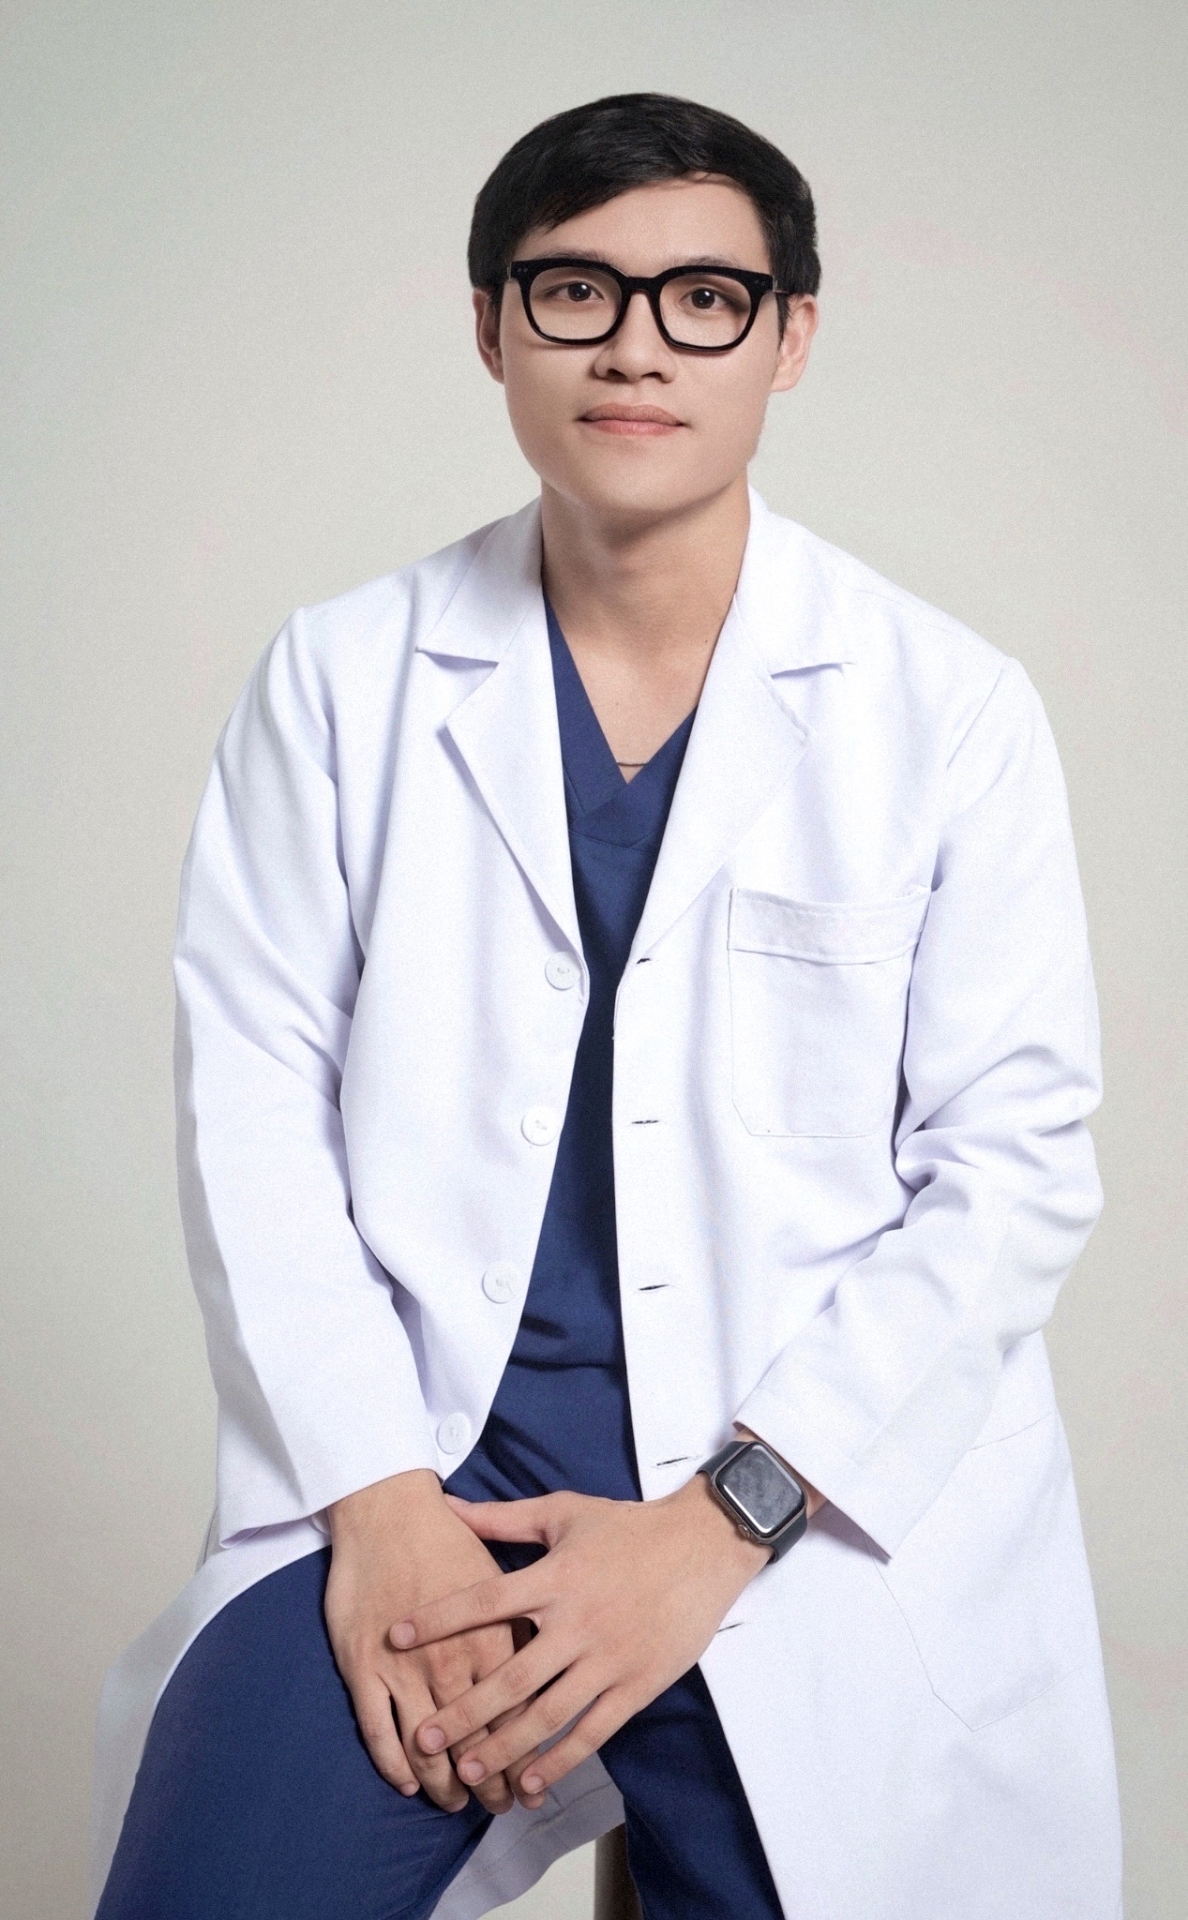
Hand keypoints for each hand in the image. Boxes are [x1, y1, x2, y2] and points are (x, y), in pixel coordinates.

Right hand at [325, 1470, 524, 1814]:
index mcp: (496, 1634)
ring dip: (445, 1782)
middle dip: (491, 1780)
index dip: (525, 1753)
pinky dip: (394, 1764)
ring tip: (456, 1801)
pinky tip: (408, 1780)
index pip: (518, 1711)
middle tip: (498, 1805)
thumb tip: (559, 1650)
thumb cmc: (448, 1535)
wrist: (387, 1508)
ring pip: (429, 1746)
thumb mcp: (506, 1569)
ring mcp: (407, 1667)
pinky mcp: (365, 1667)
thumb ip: (531, 1613)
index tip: (532, 1781)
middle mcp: (455, 1658)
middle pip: (478, 1738)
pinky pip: (380, 1731)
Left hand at [389, 1477, 770, 1809]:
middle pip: (509, 1675)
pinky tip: (529, 1782)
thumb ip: (503, 1518)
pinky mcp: (636, 1685)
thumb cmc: (629, 1527)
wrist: (704, 1545)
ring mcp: (607, 1658)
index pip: (486, 1602)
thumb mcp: (564, 1512)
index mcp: (555, 1577)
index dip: (440, 1619)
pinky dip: (559, 1760)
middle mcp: (576, 1621)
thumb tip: (447, 1506)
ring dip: (502, 1746)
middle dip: (462, 1710)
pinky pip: (592, 1731)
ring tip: (464, 1771)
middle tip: (424, 1737)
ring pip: (546, 1713)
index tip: (397, 1638)